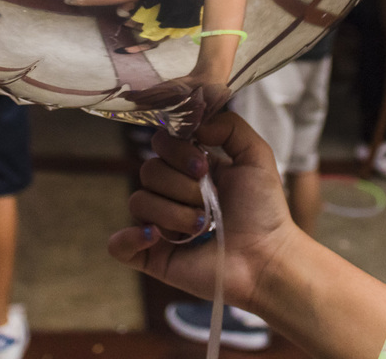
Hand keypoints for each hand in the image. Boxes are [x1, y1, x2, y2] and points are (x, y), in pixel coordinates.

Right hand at [107, 112, 299, 310]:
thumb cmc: (264, 211)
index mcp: (190, 168)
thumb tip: (195, 126)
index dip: (177, 151)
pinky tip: (155, 237)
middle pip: (149, 171)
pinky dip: (130, 238)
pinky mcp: (153, 256)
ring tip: (202, 227)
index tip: (203, 167)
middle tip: (210, 201)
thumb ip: (230, 126)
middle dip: (181, 186)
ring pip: (139, 202)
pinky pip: (119, 244)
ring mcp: (160, 224)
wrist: (266, 259)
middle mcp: (172, 193)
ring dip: (173, 213)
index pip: (161, 144)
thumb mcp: (256, 156)